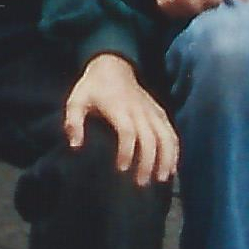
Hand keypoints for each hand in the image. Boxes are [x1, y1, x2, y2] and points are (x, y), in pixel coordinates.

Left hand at [63, 52, 177, 184]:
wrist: (113, 65)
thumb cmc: (92, 87)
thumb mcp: (76, 100)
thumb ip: (74, 122)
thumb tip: (75, 146)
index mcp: (118, 108)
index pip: (127, 131)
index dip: (126, 151)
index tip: (121, 169)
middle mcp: (138, 110)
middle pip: (149, 137)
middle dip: (148, 161)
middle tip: (140, 183)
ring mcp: (151, 110)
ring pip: (165, 135)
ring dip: (166, 157)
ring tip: (162, 178)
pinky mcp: (158, 111)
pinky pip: (170, 131)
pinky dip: (174, 149)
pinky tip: (172, 167)